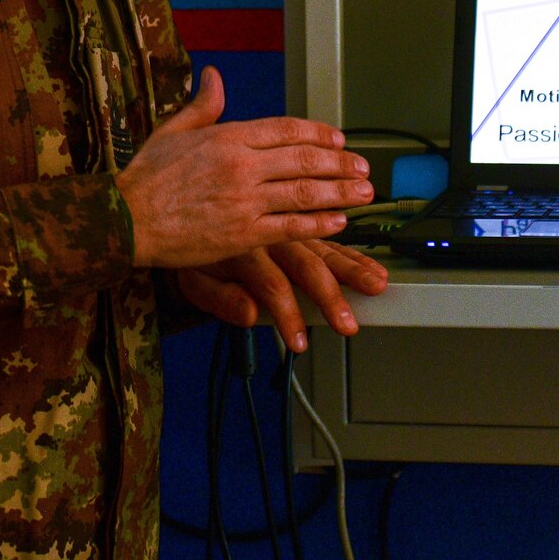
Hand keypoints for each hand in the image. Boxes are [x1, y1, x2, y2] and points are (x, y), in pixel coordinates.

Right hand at [115, 66, 373, 268]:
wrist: (124, 220)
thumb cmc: (145, 176)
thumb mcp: (172, 130)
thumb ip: (202, 104)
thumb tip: (213, 75)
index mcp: (227, 136)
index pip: (286, 129)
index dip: (318, 133)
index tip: (339, 139)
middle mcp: (241, 164)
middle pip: (304, 159)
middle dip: (340, 163)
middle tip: (364, 167)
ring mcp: (244, 200)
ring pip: (304, 192)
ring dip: (340, 192)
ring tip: (364, 192)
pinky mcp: (242, 234)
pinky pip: (290, 227)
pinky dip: (318, 224)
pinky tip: (338, 222)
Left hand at [172, 241, 389, 352]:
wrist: (183, 215)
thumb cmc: (191, 253)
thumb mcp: (190, 277)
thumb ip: (218, 298)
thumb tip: (248, 314)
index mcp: (243, 246)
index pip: (270, 284)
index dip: (286, 315)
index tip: (298, 344)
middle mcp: (270, 233)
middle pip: (304, 264)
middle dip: (329, 296)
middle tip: (348, 323)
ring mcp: (288, 229)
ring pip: (324, 247)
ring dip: (352, 268)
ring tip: (375, 285)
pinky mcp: (301, 230)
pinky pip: (330, 237)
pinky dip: (353, 251)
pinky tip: (374, 265)